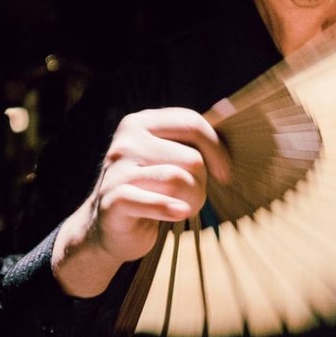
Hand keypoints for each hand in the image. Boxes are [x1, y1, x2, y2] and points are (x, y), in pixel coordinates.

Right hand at [52, 107, 230, 298]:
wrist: (108, 228)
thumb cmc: (149, 190)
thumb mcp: (166, 157)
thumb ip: (192, 137)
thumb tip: (227, 109)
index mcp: (140, 122)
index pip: (191, 123)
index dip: (217, 150)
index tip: (224, 173)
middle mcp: (126, 140)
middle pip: (191, 158)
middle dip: (202, 183)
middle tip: (193, 196)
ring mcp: (117, 169)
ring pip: (179, 180)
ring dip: (191, 200)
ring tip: (183, 207)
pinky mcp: (114, 199)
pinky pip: (158, 201)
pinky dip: (172, 210)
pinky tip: (177, 213)